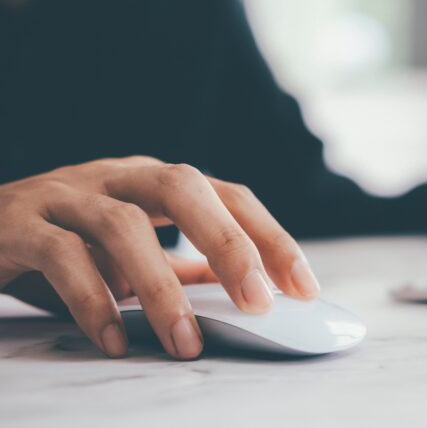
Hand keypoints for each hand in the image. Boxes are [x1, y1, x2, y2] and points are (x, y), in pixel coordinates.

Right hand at [0, 156, 318, 358]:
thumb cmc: (66, 242)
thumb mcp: (134, 251)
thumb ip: (184, 266)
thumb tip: (247, 292)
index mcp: (155, 182)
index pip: (229, 195)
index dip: (272, 237)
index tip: (304, 288)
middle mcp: (117, 177)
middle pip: (184, 188)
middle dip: (229, 245)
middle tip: (258, 305)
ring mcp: (66, 194)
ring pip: (123, 225)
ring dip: (162, 287)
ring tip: (186, 342)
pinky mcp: (18, 223)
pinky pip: (62, 256)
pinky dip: (93, 301)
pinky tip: (115, 340)